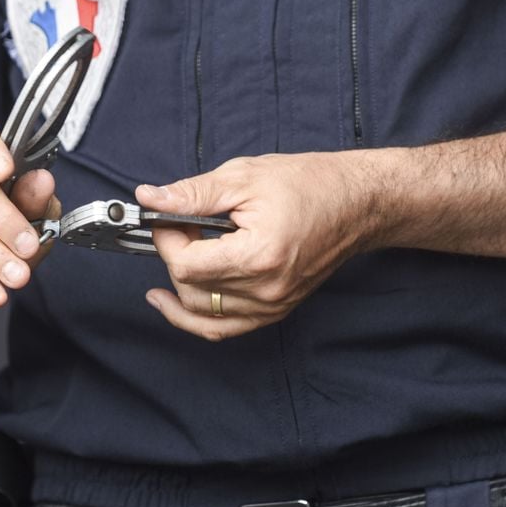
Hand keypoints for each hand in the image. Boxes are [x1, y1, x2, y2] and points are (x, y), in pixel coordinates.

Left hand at [136, 152, 374, 339]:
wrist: (356, 204)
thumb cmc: (310, 185)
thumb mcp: (245, 177)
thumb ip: (192, 194)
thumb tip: (149, 198)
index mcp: (259, 256)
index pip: (187, 265)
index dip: (167, 240)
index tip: (167, 218)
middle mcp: (267, 290)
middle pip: (191, 289)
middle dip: (174, 256)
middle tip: (180, 224)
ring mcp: (273, 305)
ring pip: (201, 313)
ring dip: (181, 283)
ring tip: (182, 251)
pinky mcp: (276, 310)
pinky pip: (223, 328)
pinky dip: (194, 318)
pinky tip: (170, 301)